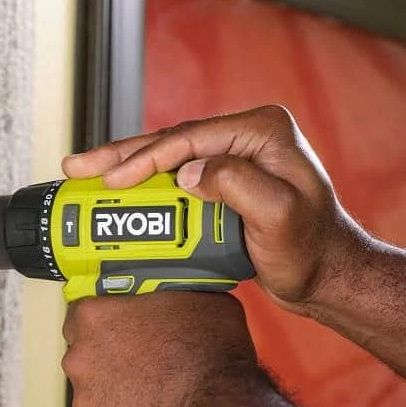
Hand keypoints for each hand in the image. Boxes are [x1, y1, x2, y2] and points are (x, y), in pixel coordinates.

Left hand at [61, 292, 258, 406]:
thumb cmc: (211, 361)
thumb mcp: (199, 301)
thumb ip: (166, 298)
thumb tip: (173, 296)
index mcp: (98, 319)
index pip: (82, 315)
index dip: (105, 324)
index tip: (119, 331)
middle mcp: (81, 360)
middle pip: (85, 360)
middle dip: (110, 365)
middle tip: (146, 371)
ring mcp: (86, 404)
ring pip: (95, 400)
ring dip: (118, 401)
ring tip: (156, 404)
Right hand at [62, 105, 368, 315]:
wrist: (326, 276)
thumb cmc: (312, 249)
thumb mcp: (280, 214)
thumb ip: (236, 184)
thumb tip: (188, 172)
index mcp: (261, 130)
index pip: (189, 138)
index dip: (144, 158)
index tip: (113, 180)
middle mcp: (245, 137)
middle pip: (169, 141)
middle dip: (120, 155)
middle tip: (78, 167)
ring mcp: (233, 158)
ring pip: (165, 158)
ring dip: (124, 168)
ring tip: (84, 175)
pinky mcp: (222, 183)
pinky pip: (173, 179)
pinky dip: (142, 186)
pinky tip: (114, 193)